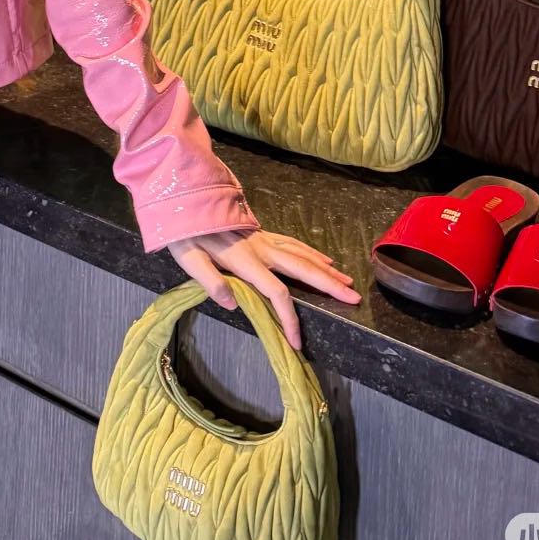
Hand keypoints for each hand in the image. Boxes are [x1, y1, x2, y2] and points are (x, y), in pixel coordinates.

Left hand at [168, 228, 360, 350]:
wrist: (184, 196)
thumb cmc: (184, 231)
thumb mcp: (188, 257)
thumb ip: (209, 280)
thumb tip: (231, 302)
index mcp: (244, 260)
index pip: (275, 292)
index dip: (289, 319)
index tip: (296, 343)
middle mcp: (260, 248)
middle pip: (302, 268)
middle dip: (329, 286)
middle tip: (354, 298)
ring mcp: (262, 238)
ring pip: (301, 254)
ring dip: (326, 270)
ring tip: (347, 283)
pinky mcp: (259, 233)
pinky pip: (293, 243)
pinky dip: (311, 252)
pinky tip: (323, 259)